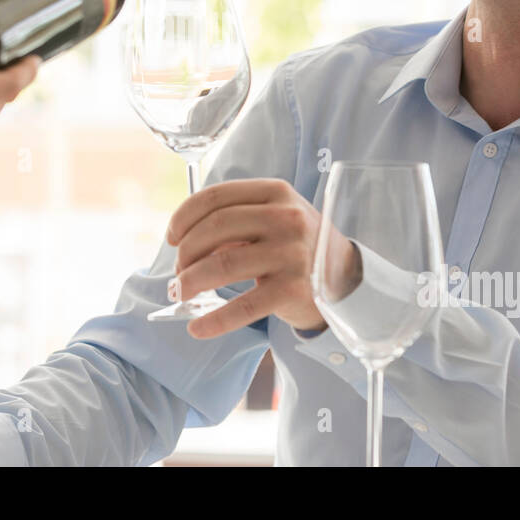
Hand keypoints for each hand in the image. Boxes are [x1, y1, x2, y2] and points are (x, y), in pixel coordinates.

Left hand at [165, 178, 356, 338]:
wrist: (347, 278)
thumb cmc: (297, 245)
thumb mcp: (275, 217)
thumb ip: (236, 219)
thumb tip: (183, 239)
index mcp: (276, 192)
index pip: (216, 196)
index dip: (184, 217)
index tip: (171, 238)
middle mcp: (286, 218)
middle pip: (215, 228)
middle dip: (185, 253)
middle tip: (177, 273)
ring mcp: (291, 254)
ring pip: (222, 265)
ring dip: (190, 281)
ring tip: (179, 293)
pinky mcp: (293, 290)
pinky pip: (243, 306)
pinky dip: (214, 320)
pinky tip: (197, 327)